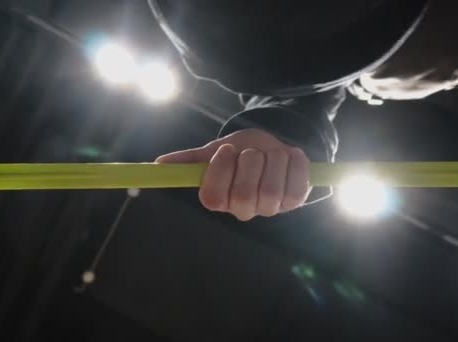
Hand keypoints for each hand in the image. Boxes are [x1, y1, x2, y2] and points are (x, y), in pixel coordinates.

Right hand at [155, 128, 311, 220]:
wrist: (271, 148)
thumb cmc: (240, 152)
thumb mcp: (215, 151)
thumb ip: (191, 159)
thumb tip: (160, 163)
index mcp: (221, 198)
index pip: (212, 198)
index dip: (219, 172)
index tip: (226, 149)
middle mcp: (244, 208)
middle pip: (244, 197)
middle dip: (249, 164)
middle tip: (251, 152)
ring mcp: (270, 207)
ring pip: (271, 191)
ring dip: (273, 161)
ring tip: (271, 152)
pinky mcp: (294, 201)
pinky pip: (297, 188)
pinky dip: (296, 165)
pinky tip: (290, 154)